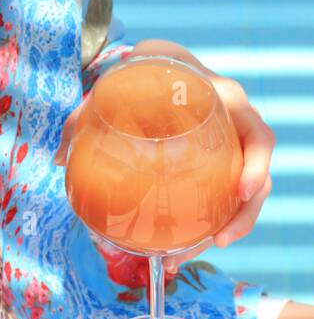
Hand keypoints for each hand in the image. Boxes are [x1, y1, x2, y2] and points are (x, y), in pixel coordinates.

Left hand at [55, 38, 275, 272]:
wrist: (160, 63)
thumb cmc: (145, 70)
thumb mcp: (122, 79)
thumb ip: (89, 111)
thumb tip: (60, 157)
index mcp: (224, 100)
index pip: (258, 135)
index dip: (257, 164)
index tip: (242, 190)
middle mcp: (235, 125)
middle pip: (257, 174)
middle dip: (245, 212)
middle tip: (221, 240)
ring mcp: (230, 147)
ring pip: (243, 194)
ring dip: (225, 227)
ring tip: (189, 255)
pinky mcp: (217, 164)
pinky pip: (222, 196)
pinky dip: (205, 223)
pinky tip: (178, 248)